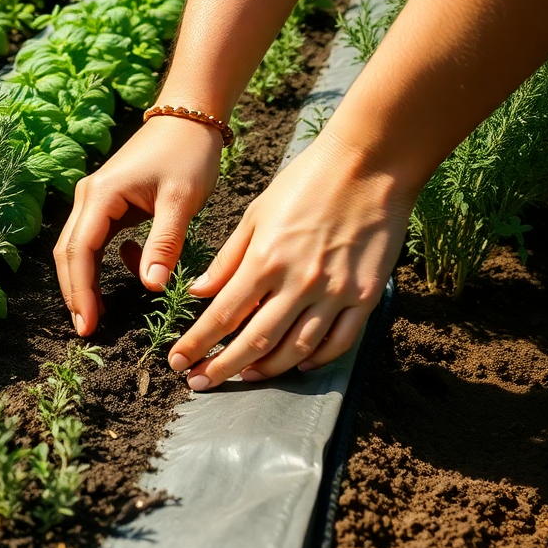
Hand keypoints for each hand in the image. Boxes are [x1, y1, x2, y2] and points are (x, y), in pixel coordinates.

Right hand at [54, 114, 221, 335]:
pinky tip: (134, 268)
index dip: (80, 291)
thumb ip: (164, 244)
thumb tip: (150, 287)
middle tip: (86, 329)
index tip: (87, 324)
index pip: (80, 252)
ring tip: (96, 314)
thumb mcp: (181, 200)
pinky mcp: (109, 202)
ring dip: (86, 281)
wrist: (190, 117)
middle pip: (70, 253)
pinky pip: (97, 240)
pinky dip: (106, 262)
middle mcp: (89, 197)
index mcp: (101, 196)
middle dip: (75, 292)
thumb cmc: (187, 153)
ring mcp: (96, 199)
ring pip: (80, 248)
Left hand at [168, 131, 415, 389]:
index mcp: (265, 260)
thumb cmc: (306, 182)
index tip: (178, 363)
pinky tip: (298, 365)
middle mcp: (299, 282)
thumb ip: (227, 259)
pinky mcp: (366, 296)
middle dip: (222, 368)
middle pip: (255, 342)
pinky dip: (317, 360)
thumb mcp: (255, 214)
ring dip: (266, 370)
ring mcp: (335, 292)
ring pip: (296, 350)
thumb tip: (198, 291)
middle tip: (200, 383)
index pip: (222, 315)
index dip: (197, 344)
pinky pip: (339, 342)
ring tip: (243, 377)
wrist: (370, 164)